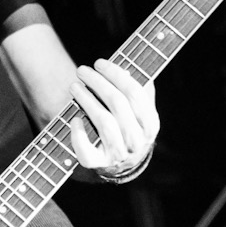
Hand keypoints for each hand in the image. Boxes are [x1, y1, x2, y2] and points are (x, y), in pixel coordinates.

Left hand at [69, 58, 158, 179]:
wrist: (123, 161)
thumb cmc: (128, 126)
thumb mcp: (139, 110)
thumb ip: (137, 90)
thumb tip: (125, 70)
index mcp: (150, 124)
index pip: (134, 92)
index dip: (115, 74)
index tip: (99, 63)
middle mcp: (137, 140)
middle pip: (117, 103)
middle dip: (97, 83)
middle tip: (82, 70)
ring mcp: (118, 154)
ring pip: (103, 122)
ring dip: (87, 100)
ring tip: (74, 86)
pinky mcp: (99, 163)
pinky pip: (87, 150)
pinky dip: (79, 135)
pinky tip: (75, 119)